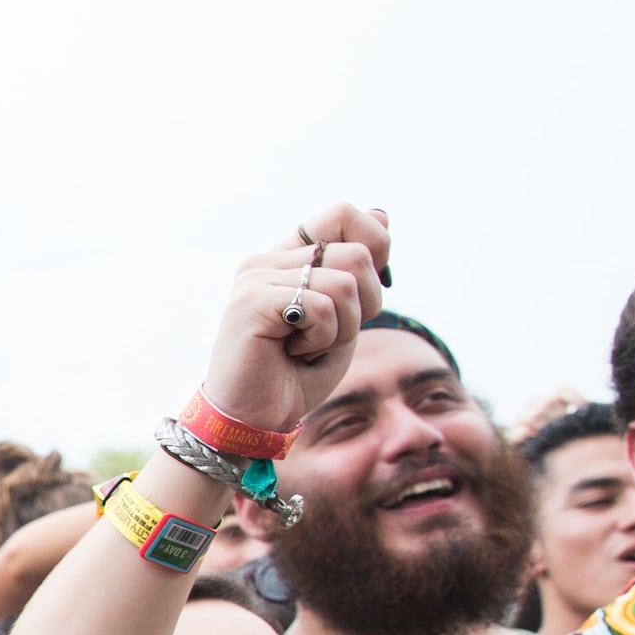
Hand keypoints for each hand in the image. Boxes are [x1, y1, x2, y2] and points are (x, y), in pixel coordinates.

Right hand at [199, 203, 387, 437]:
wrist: (253, 419)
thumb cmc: (294, 375)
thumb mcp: (343, 317)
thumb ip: (358, 269)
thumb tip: (381, 215)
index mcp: (285, 257)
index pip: (342, 214)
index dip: (374, 246)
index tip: (364, 291)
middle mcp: (267, 260)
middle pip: (357, 253)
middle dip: (365, 304)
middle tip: (329, 334)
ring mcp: (256, 278)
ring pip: (346, 281)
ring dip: (344, 327)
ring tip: (309, 346)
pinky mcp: (252, 302)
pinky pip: (322, 306)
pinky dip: (324, 339)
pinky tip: (294, 353)